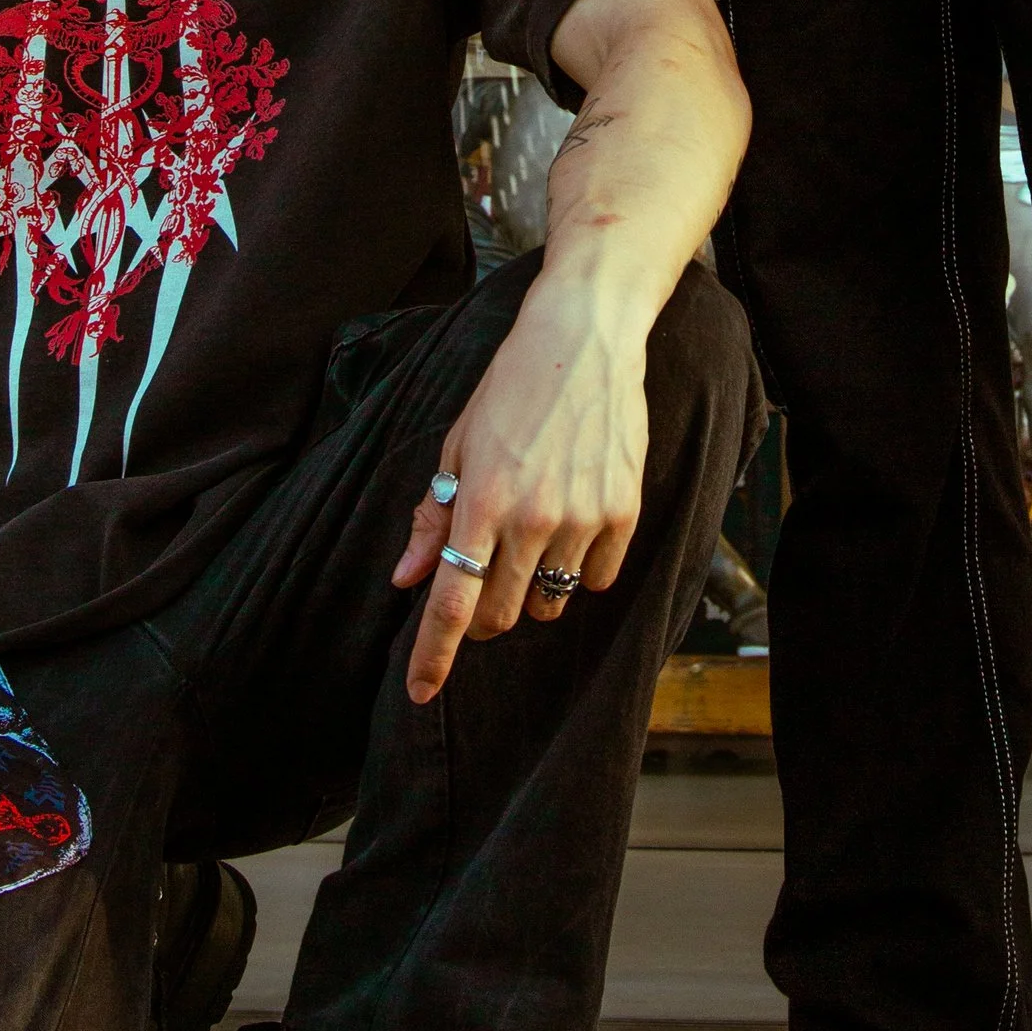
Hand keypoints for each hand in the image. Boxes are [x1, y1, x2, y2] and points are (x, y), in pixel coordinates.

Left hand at [391, 277, 649, 701]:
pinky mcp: (624, 512)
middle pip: (499, 614)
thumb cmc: (511, 388)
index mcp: (481, 501)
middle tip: (483, 575)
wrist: (585, 339)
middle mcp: (532, 518)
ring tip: (533, 536)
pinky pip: (597, 580)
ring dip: (531, 589)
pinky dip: (580, 571)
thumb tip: (407, 579)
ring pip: (548, 602)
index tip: (419, 691)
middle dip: (483, 612)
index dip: (433, 656)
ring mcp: (583, 518)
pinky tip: (573, 526)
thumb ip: (434, 519)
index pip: (452, 603)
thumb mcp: (457, 445)